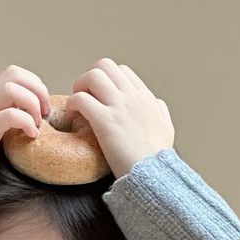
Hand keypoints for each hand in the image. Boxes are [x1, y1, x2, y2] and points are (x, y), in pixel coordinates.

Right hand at [0, 64, 50, 199]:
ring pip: (12, 89)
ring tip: (38, 125)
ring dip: (33, 104)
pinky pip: (11, 115)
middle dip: (38, 91)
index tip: (44, 107)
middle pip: (15, 75)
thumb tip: (41, 114)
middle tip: (46, 114)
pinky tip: (31, 136)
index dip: (35, 85)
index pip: (14, 73)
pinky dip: (27, 122)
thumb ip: (11, 117)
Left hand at [64, 59, 174, 179]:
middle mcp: (131, 96)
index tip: (100, 97)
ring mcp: (118, 106)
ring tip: (77, 106)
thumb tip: (156, 103)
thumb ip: (160, 111)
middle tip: (84, 97)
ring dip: (79, 87)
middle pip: (105, 66)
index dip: (107, 80)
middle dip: (89, 78)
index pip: (122, 71)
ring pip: (92, 76)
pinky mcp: (105, 121)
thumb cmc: (158, 158)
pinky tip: (73, 117)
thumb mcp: (167, 128)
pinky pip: (81, 99)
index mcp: (145, 97)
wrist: (153, 174)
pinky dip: (73, 104)